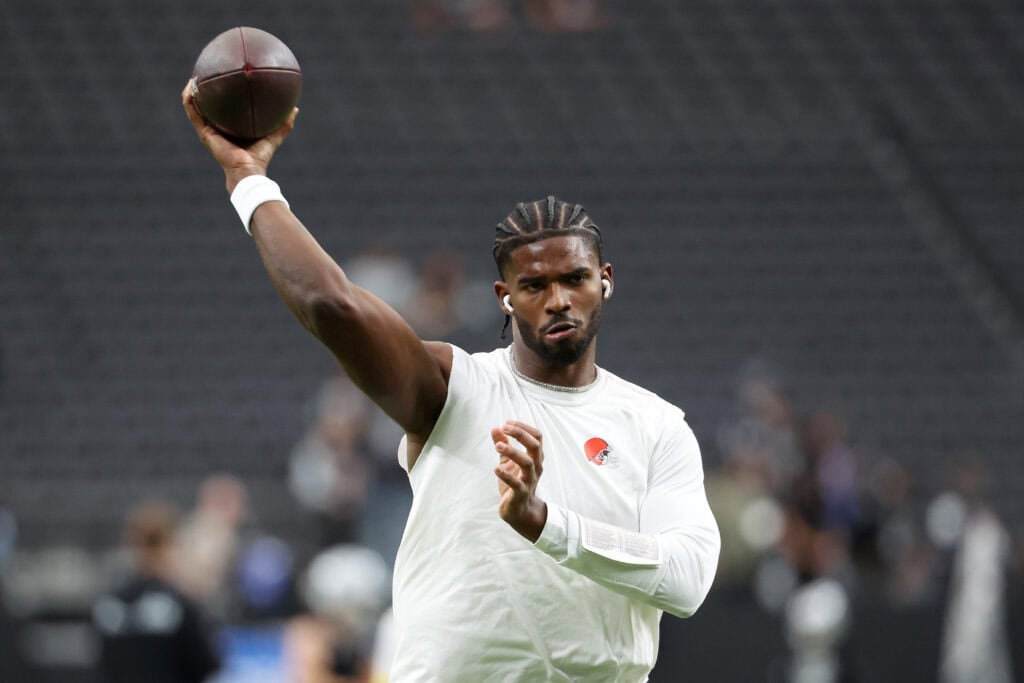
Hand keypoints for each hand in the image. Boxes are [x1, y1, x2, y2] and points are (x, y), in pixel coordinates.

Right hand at [181, 78, 297, 191]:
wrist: (248, 170)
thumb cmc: (259, 157)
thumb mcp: (274, 136)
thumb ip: (284, 124)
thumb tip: (295, 108)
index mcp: (230, 129)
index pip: (224, 111)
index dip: (222, 97)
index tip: (224, 81)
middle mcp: (217, 129)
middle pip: (207, 107)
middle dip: (205, 92)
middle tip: (207, 75)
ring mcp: (208, 131)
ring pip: (195, 107)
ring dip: (192, 92)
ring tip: (195, 77)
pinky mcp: (204, 133)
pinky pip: (193, 113)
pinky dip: (190, 99)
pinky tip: (191, 87)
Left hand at [491, 420, 547, 542]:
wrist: (519, 511)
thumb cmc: (515, 484)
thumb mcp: (507, 462)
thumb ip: (503, 445)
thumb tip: (496, 428)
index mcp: (534, 458)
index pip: (537, 437)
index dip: (523, 427)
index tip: (507, 423)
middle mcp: (535, 468)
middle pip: (535, 446)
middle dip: (521, 434)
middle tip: (505, 428)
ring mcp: (529, 481)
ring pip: (527, 463)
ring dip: (513, 452)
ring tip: (498, 446)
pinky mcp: (520, 494)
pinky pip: (517, 484)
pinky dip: (506, 475)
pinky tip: (496, 469)